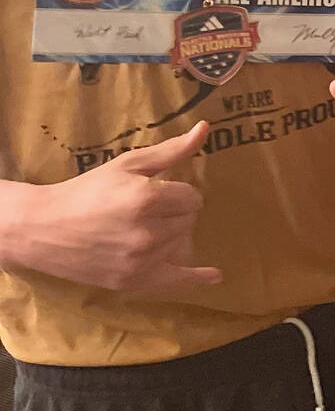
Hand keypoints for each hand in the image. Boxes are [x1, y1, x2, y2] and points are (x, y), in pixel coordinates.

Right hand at [5, 121, 221, 289]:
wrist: (44, 228)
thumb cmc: (87, 191)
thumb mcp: (127, 165)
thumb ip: (171, 151)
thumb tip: (205, 129)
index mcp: (148, 199)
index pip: (192, 197)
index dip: (177, 193)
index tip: (157, 193)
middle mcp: (148, 232)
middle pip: (189, 220)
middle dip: (174, 213)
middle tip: (144, 211)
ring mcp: (141, 260)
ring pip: (182, 244)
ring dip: (171, 235)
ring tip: (139, 228)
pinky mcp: (132, 280)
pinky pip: (176, 281)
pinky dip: (196, 278)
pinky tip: (215, 276)